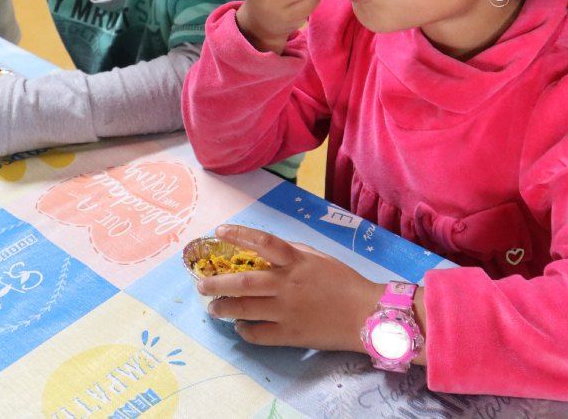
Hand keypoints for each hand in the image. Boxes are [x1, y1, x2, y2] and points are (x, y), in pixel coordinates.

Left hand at [198, 225, 378, 352]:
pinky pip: (259, 334)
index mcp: (296, 261)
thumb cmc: (344, 282)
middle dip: (217, 282)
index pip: (262, 242)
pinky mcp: (291, 334)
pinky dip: (244, 330)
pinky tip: (240, 326)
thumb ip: (293, 252)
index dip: (238, 234)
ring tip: (213, 308)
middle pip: (243, 281)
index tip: (219, 232)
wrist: (367, 315)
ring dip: (223, 308)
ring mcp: (287, 310)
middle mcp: (287, 284)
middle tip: (201, 284)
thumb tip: (266, 249)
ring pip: (245, 309)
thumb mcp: (319, 258)